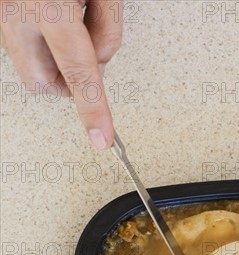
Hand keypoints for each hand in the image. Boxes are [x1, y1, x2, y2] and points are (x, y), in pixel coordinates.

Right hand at [0, 0, 122, 148]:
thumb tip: (100, 60)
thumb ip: (108, 25)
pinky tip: (48, 11)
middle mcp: (11, 9)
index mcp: (47, 4)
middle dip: (69, 82)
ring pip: (26, 65)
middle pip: (42, 83)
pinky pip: (16, 41)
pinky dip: (38, 38)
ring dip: (52, 57)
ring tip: (66, 16)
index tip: (102, 139)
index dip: (93, 111)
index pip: (79, 74)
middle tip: (87, 55)